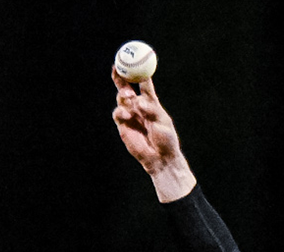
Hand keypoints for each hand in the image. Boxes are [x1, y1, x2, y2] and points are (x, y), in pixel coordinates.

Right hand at [111, 67, 195, 201]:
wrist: (160, 158)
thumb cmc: (166, 139)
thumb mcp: (162, 122)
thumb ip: (150, 110)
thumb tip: (138, 101)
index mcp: (151, 102)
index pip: (143, 83)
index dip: (138, 72)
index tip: (134, 61)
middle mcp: (139, 106)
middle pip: (126, 87)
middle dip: (120, 77)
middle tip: (117, 69)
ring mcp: (130, 115)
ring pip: (121, 99)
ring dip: (123, 95)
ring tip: (129, 99)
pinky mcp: (123, 125)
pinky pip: (117, 113)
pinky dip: (120, 111)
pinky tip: (127, 115)